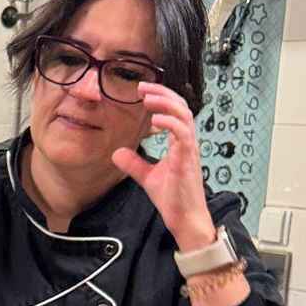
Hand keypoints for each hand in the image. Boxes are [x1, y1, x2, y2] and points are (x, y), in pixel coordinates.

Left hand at [111, 83, 216, 251]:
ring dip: (167, 104)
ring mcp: (189, 150)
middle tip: (143, 87)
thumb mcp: (147, 176)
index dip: (161, 98)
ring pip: (184, 117)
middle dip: (163, 94)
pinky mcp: (187, 160)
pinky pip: (184, 135)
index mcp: (180, 143)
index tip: (142, 91)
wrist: (184, 218)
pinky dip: (170, 124)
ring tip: (148, 98)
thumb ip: (134, 163)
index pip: (175, 112)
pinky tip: (155, 120)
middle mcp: (187, 143)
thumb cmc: (173, 198)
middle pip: (181, 108)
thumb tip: (116, 153)